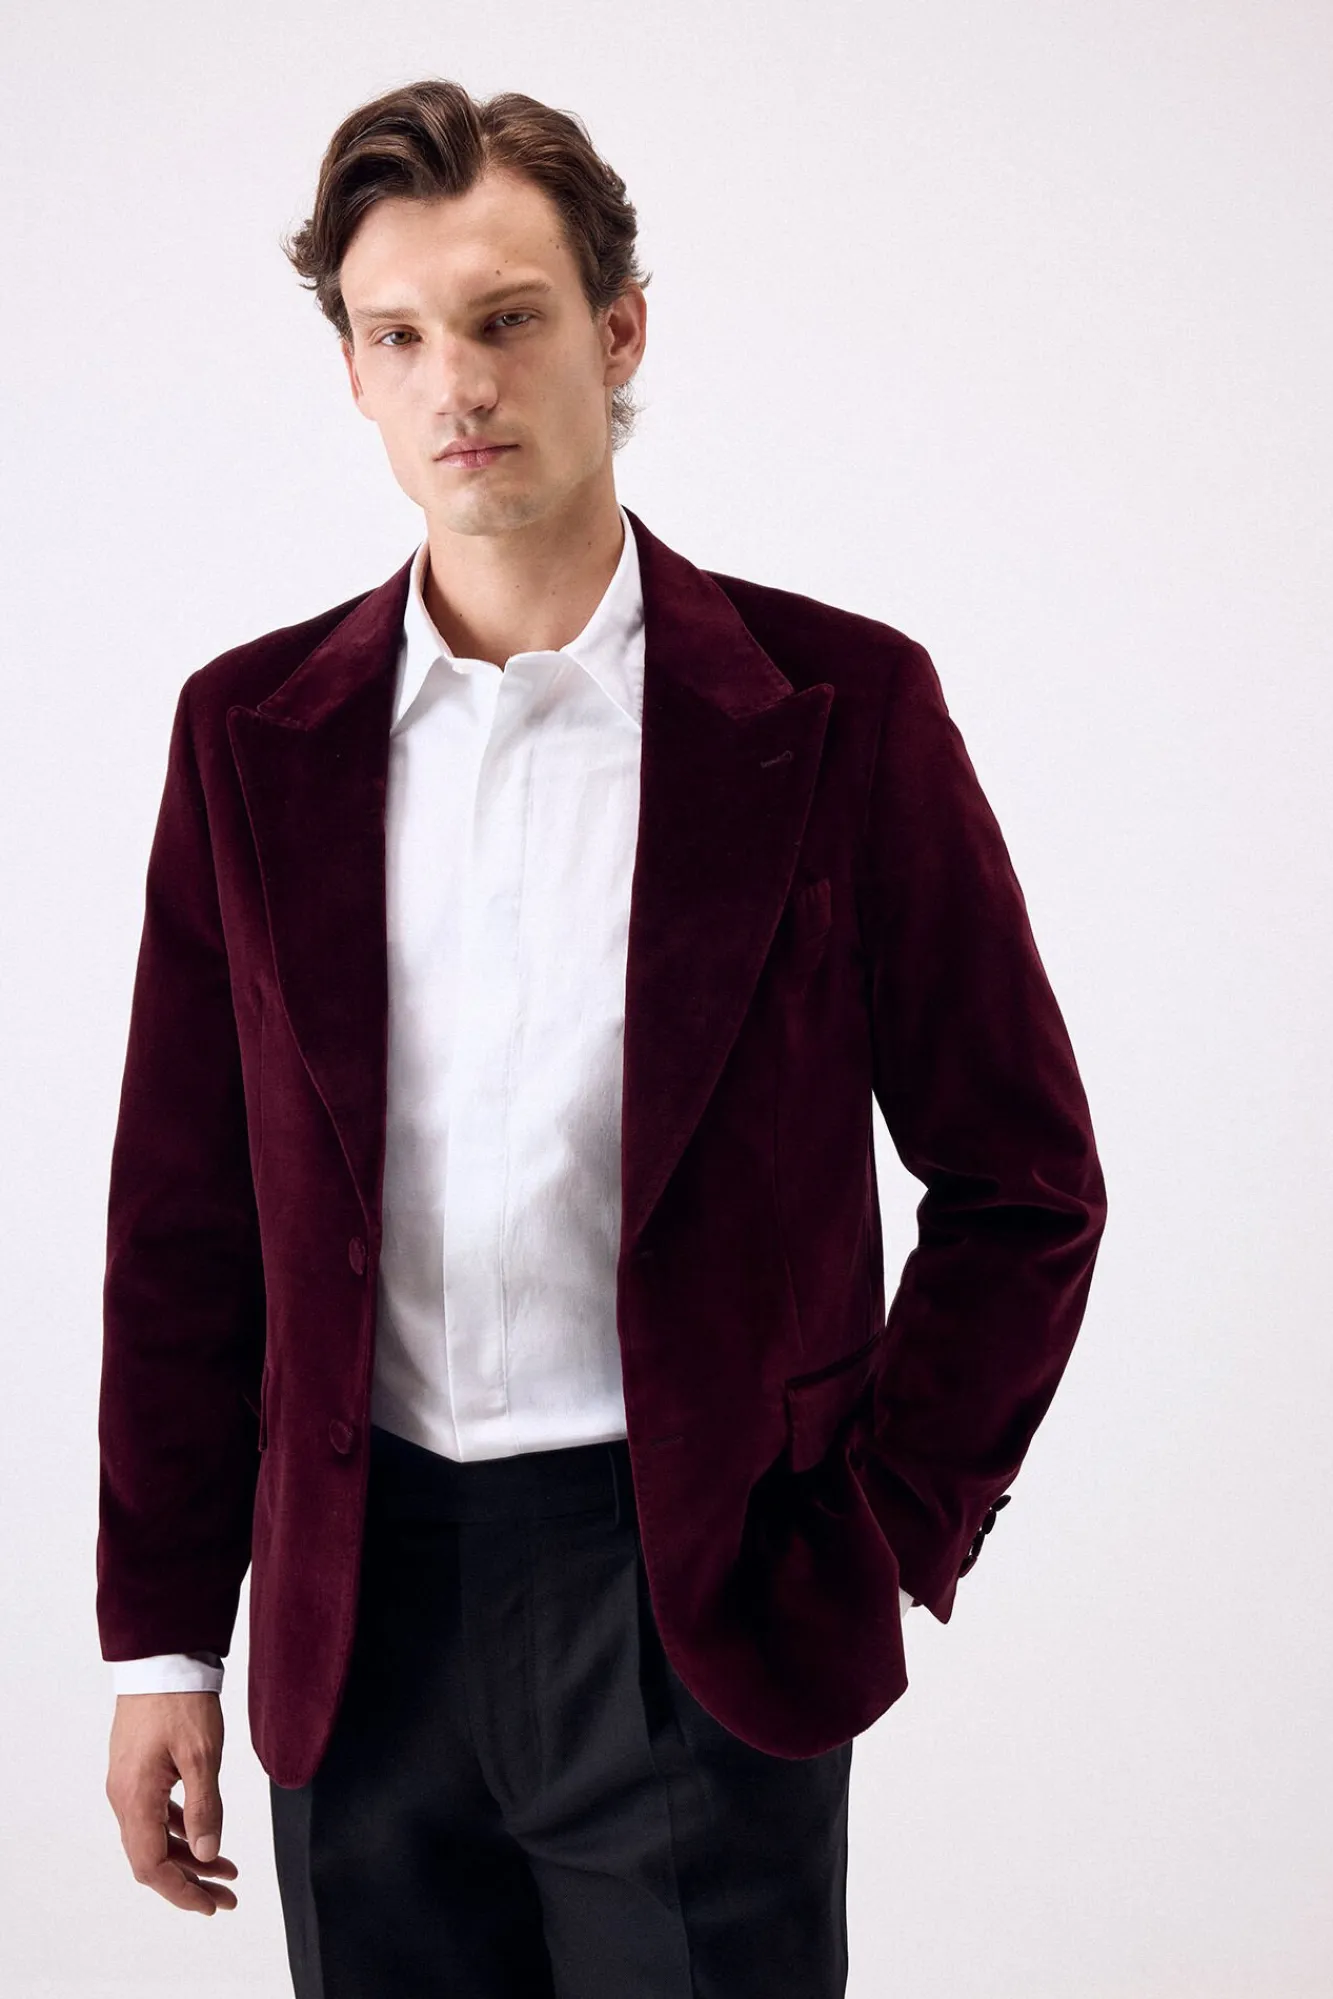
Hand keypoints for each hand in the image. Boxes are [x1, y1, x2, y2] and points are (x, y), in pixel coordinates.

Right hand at [106, 1692, 238, 1913]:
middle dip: (190, 1882)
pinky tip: (203, 1836)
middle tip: (227, 1897)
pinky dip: (180, 1831)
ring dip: (188, 1857)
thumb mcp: (202, 1755)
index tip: (212, 1905)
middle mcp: (124, 1797)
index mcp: (135, 1798)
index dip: (181, 1892)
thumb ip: (205, 1808)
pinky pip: (155, 1815)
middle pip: (151, 1858)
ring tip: (227, 1871)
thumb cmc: (181, 1700)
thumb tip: (209, 1855)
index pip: (151, 1866)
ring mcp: (128, 1784)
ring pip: (154, 1838)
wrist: (163, 1657)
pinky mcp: (137, 1770)